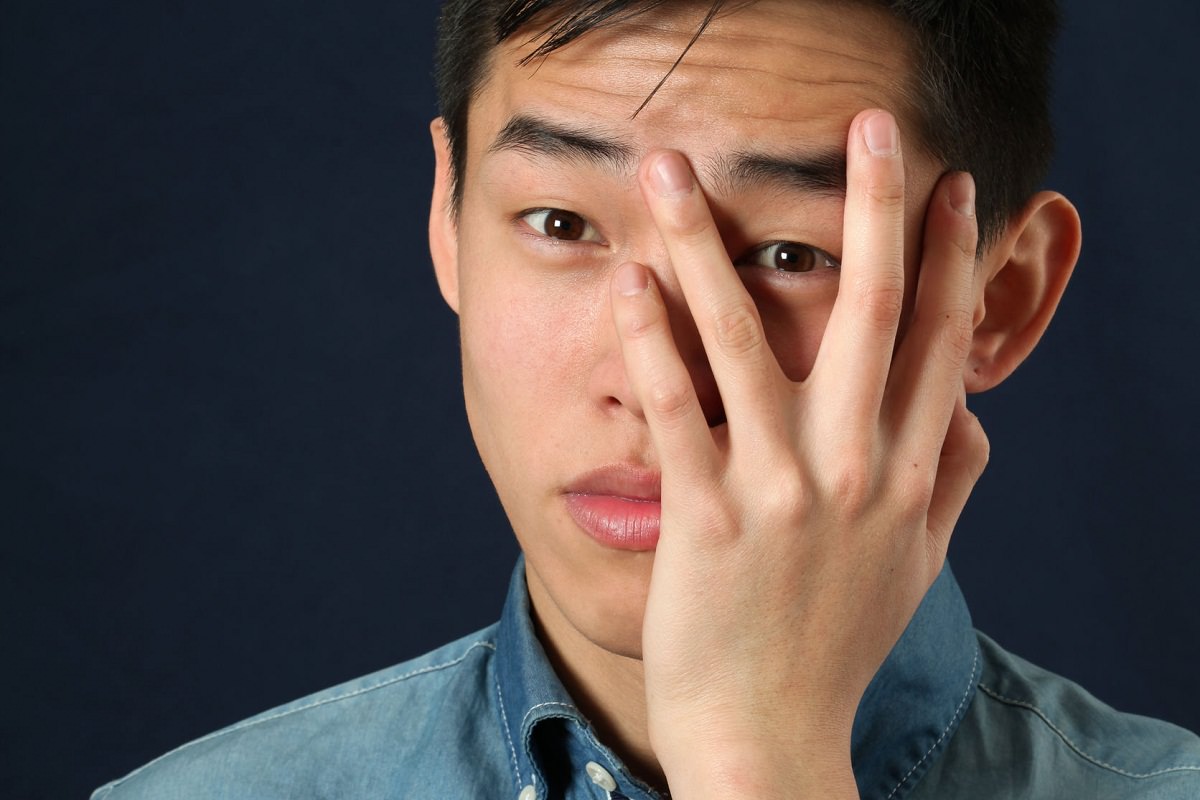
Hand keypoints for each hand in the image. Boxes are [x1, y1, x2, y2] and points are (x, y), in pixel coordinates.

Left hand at [608, 109, 987, 798]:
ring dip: (705, 242)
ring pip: (747, 338)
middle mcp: (854, 467)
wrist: (771, 739)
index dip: (950, 256)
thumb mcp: (917, 565)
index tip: (951, 185)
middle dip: (873, 207)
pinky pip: (676, 408)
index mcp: (908, 472)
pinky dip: (652, 339)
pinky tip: (630, 280)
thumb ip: (949, 485)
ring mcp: (780, 488)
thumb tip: (973, 416)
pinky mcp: (707, 516)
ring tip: (670, 169)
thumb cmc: (837, 644)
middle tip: (869, 125)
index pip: (940, 340)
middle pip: (869, 310)